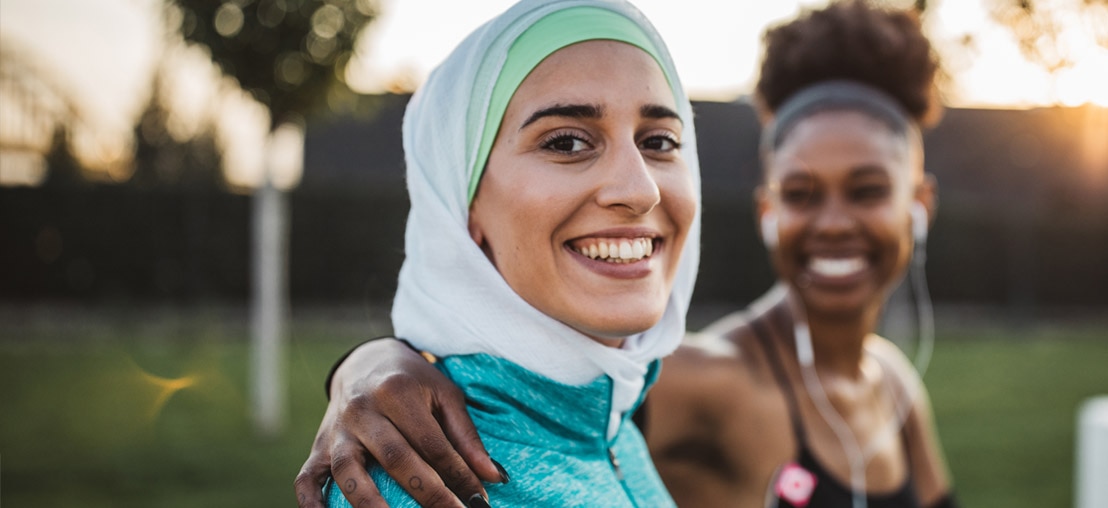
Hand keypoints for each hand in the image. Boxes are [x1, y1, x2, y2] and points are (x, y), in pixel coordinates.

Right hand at [295, 338, 506, 506]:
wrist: (365, 361)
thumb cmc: (413, 381)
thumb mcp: (444, 395)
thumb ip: (467, 436)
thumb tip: (495, 477)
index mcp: (396, 391)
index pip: (432, 443)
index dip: (458, 475)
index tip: (479, 500)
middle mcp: (362, 409)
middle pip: (395, 458)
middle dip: (428, 493)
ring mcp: (336, 430)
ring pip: (348, 471)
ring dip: (370, 504)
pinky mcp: (318, 447)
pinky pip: (307, 479)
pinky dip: (313, 503)